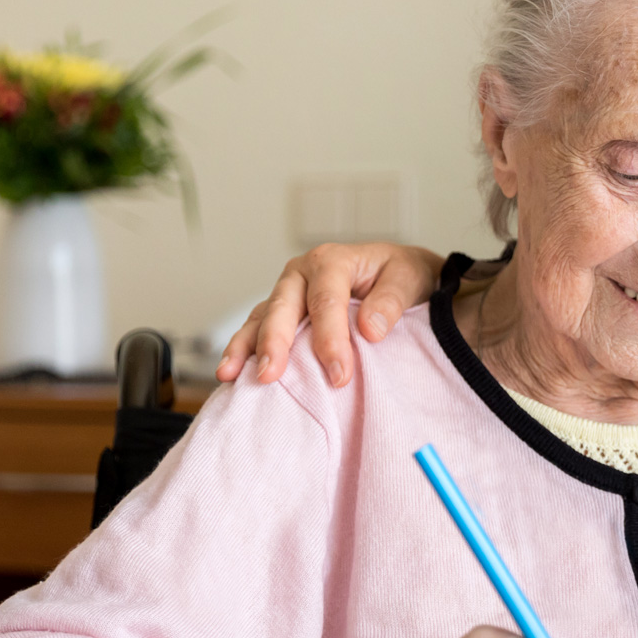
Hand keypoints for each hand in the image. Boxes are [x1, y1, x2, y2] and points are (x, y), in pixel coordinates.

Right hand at [215, 242, 442, 387]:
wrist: (396, 273)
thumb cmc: (400, 275)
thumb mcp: (408, 278)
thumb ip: (391, 301)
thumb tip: (370, 330)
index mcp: (332, 260)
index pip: (327, 302)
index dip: (330, 339)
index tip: (339, 376)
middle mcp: (302, 273)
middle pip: (283, 308)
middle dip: (275, 343)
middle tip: (270, 377)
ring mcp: (287, 293)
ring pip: (261, 318)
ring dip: (245, 347)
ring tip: (230, 375)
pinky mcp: (281, 312)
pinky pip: (256, 330)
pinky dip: (242, 350)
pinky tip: (231, 374)